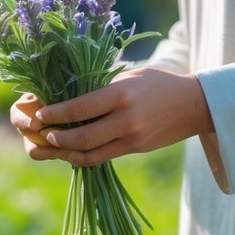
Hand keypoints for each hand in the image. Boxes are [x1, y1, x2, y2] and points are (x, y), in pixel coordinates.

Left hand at [9, 67, 213, 166]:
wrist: (194, 104)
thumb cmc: (157, 82)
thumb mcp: (129, 77)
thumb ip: (102, 88)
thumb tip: (69, 97)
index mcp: (120, 94)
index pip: (79, 108)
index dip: (55, 114)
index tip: (40, 115)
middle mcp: (124, 118)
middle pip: (81, 136)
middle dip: (56, 138)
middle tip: (43, 133)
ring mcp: (131, 137)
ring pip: (90, 152)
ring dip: (66, 152)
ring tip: (52, 146)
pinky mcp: (136, 149)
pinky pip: (103, 157)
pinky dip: (84, 157)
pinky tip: (72, 154)